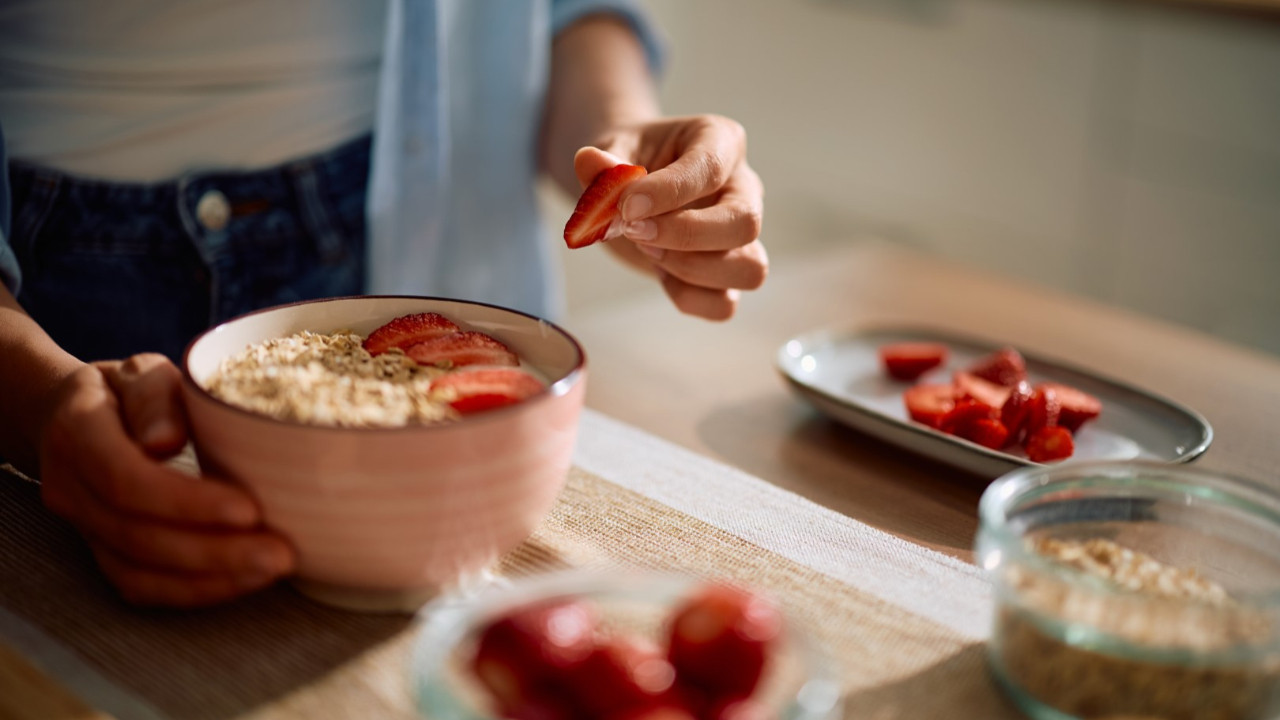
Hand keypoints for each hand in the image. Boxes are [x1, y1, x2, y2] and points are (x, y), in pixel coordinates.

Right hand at [38, 354, 295, 606]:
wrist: (72, 413)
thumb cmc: (123, 389)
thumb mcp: (141, 372)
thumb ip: (155, 398)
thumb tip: (165, 442)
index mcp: (78, 433)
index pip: (127, 480)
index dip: (186, 503)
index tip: (249, 510)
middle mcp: (71, 487)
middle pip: (137, 536)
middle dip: (213, 552)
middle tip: (280, 553)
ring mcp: (81, 526)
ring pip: (137, 571)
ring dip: (209, 579)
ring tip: (271, 569)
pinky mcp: (100, 550)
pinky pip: (140, 585)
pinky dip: (192, 590)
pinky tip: (242, 581)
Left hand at [575, 114, 766, 320]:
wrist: (630, 187)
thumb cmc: (629, 161)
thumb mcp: (611, 151)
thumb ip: (604, 162)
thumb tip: (590, 162)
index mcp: (721, 141)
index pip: (711, 168)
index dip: (669, 192)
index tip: (627, 207)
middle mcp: (743, 188)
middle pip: (745, 223)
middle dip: (687, 235)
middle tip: (635, 231)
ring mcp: (740, 236)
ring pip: (749, 268)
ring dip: (692, 269)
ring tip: (648, 249)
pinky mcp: (727, 273)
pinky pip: (725, 304)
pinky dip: (689, 298)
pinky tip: (661, 274)